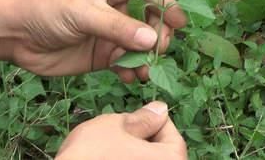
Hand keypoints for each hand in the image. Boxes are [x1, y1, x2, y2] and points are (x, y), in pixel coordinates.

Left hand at [13, 0, 185, 80]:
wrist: (17, 36)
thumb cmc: (47, 10)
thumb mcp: (83, 12)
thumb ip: (117, 26)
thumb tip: (152, 40)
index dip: (167, 5)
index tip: (179, 24)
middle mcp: (120, 2)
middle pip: (152, 18)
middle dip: (157, 35)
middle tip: (156, 51)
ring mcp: (115, 28)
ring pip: (143, 42)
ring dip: (147, 57)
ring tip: (143, 71)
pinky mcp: (107, 51)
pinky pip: (128, 60)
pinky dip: (132, 69)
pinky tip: (128, 76)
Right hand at [55, 101, 186, 159]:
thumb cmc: (92, 154)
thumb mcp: (116, 126)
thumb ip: (143, 118)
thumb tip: (160, 109)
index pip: (172, 134)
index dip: (154, 119)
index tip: (137, 114)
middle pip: (161, 152)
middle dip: (143, 137)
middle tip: (121, 130)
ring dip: (132, 152)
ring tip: (110, 146)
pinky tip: (105, 158)